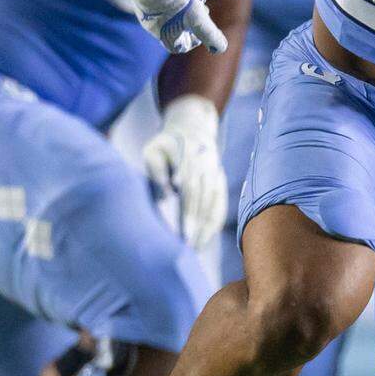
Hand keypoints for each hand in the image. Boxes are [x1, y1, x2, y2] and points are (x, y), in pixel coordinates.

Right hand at [114, 0, 226, 54]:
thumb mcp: (197, 18)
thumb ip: (210, 34)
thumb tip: (221, 48)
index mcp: (163, 34)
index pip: (179, 46)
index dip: (194, 41)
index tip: (203, 31)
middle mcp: (152, 24)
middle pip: (176, 29)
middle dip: (194, 22)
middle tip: (205, 11)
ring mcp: (147, 8)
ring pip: (172, 12)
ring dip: (189, 7)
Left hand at [143, 95, 226, 247]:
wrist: (192, 127)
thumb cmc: (166, 144)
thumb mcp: (154, 149)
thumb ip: (157, 170)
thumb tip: (166, 195)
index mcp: (190, 156)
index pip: (190, 188)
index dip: (188, 210)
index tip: (183, 231)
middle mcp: (207, 165)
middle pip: (202, 199)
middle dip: (196, 224)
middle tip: (187, 246)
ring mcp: (216, 174)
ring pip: (214, 204)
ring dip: (206, 227)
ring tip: (196, 248)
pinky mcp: (220, 182)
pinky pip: (220, 205)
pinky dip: (214, 223)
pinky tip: (205, 239)